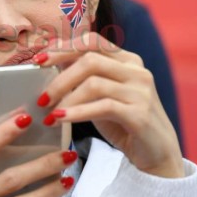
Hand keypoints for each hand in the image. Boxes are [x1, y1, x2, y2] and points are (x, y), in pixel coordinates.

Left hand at [34, 33, 183, 177]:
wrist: (157, 154)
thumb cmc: (124, 123)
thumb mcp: (102, 95)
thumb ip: (84, 78)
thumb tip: (51, 66)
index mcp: (127, 60)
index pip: (92, 41)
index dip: (63, 48)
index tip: (39, 60)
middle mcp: (137, 70)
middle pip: (90, 59)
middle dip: (60, 77)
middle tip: (41, 96)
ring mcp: (141, 91)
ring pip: (94, 83)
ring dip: (65, 98)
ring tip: (48, 113)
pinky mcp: (140, 114)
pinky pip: (103, 107)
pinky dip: (77, 112)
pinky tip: (61, 119)